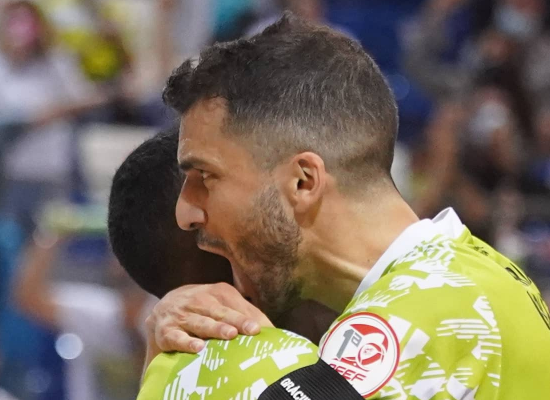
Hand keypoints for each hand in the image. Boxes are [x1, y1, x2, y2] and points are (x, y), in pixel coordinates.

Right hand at [145, 283, 273, 354]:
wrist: (162, 308)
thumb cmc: (202, 308)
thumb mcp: (222, 304)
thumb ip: (245, 313)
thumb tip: (272, 330)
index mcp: (217, 292)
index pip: (235, 303)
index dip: (249, 316)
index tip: (261, 328)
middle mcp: (199, 300)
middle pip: (221, 312)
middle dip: (236, 320)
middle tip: (252, 330)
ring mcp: (182, 315)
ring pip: (201, 323)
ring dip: (215, 328)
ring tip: (230, 335)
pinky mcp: (166, 331)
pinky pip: (177, 337)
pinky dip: (186, 342)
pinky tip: (198, 348)